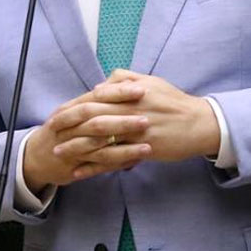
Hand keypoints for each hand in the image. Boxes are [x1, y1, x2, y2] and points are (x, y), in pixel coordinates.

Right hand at [23, 81, 152, 193]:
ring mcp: (72, 148)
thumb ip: (97, 99)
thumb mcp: (73, 110)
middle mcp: (70, 127)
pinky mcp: (76, 167)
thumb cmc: (62, 129)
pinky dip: (118, 164)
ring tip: (148, 146)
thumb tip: (126, 81)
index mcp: (71, 108)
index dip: (118, 92)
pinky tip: (136, 162)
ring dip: (124, 147)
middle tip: (147, 118)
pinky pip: (99, 166)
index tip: (141, 90)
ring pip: (100, 147)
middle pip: (97, 121)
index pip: (97, 96)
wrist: (36, 157)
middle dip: (122, 119)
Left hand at [50, 70, 220, 163]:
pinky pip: (114, 159)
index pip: (94, 98)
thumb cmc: (174, 102)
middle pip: (91, 117)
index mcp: (130, 93)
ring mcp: (135, 131)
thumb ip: (125, 79)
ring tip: (59, 152)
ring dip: (76, 146)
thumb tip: (101, 84)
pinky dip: (94, 166)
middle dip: (68, 125)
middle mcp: (130, 111)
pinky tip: (80, 171)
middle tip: (50, 131)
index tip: (57, 113)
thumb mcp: (151, 81)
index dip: (73, 105)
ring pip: (99, 140)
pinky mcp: (142, 149)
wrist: (199, 123)